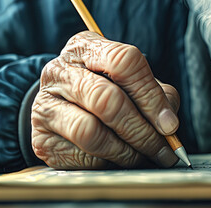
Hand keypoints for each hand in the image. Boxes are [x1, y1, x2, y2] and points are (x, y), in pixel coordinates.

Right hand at [31, 31, 180, 168]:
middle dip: (142, 130)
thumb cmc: (109, 91)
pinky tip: (118, 160)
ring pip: (91, 131)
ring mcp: (44, 104)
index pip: (124, 61)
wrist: (63, 110)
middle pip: (107, 99)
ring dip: (126, 151)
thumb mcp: (133, 83)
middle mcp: (59, 71)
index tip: (169, 125)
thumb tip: (168, 125)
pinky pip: (80, 155)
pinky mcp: (41, 138)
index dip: (150, 96)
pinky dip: (106, 163)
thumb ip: (157, 96)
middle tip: (163, 149)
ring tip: (143, 157)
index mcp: (85, 47)